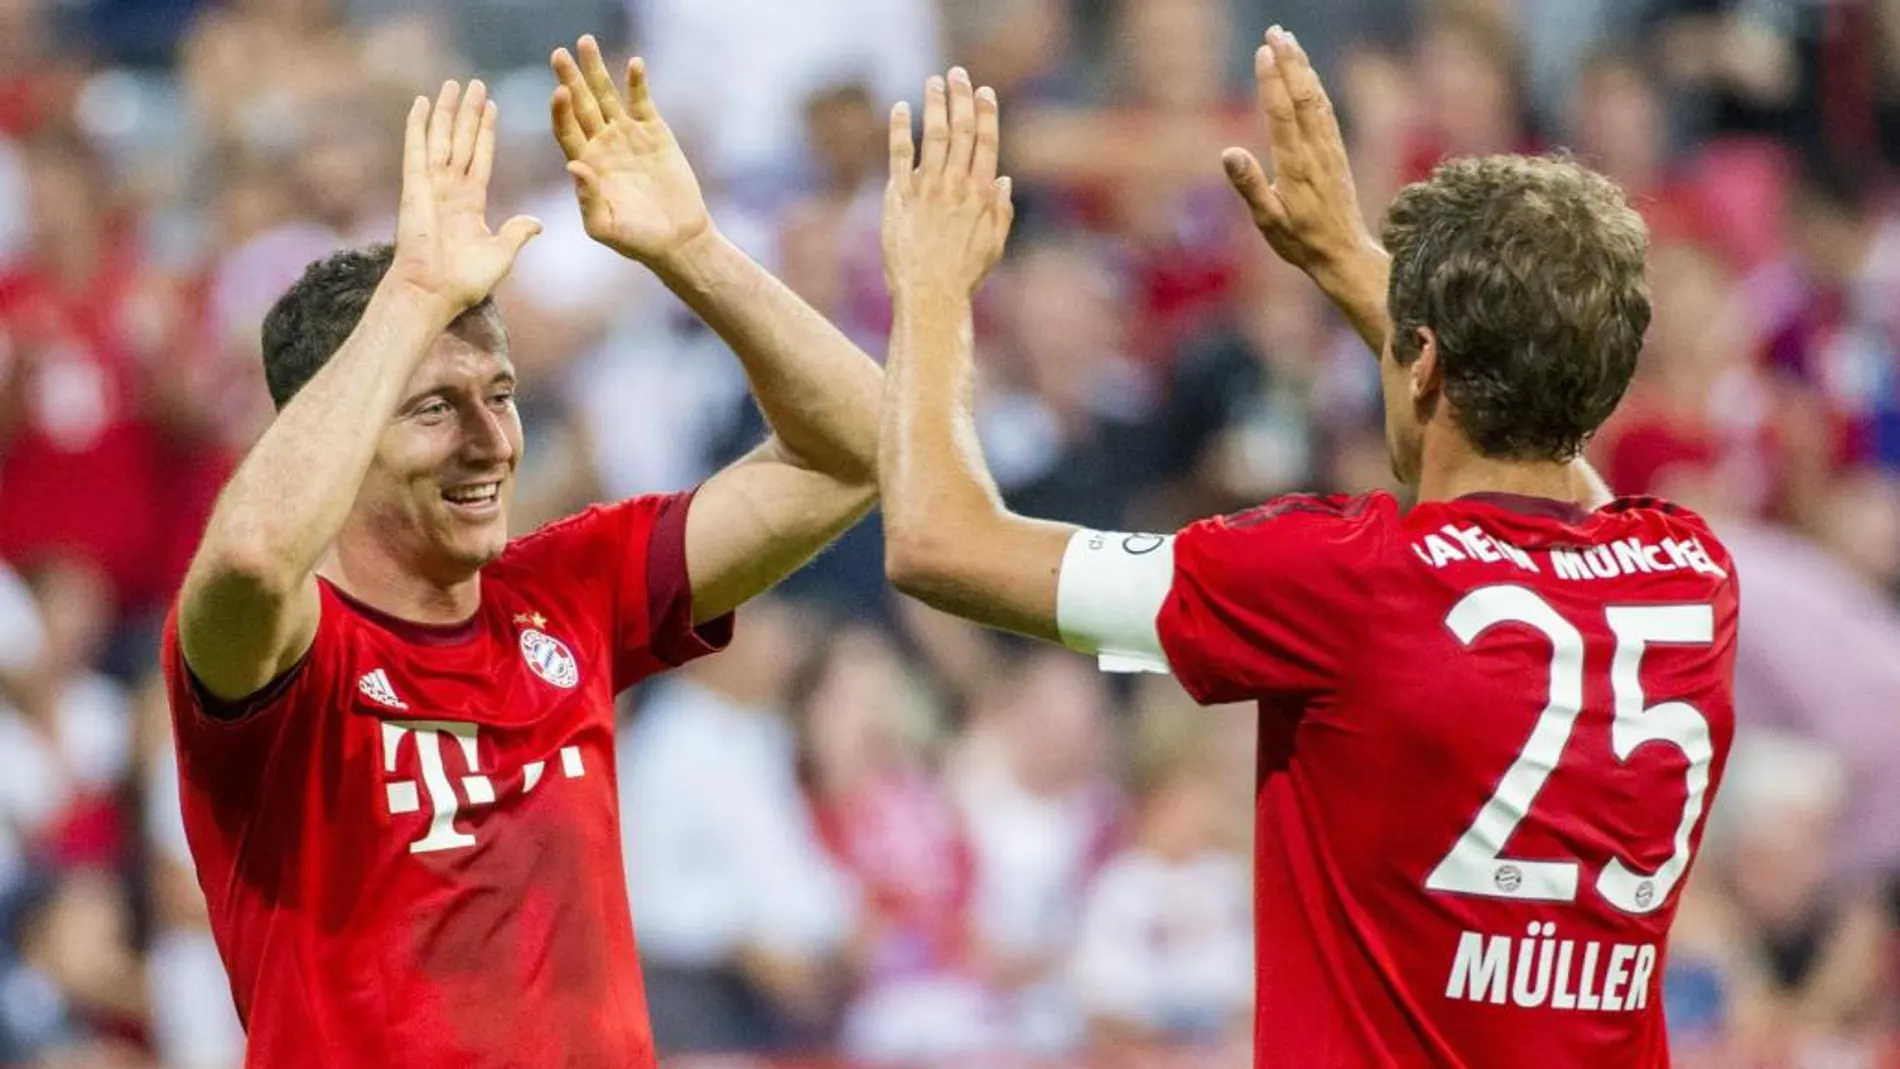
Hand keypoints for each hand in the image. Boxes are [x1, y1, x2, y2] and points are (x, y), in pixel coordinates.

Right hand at [388, 80, 542, 314]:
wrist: (434, 292)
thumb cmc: (464, 282)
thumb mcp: (501, 254)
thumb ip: (517, 233)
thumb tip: (538, 223)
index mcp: (470, 204)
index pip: (480, 157)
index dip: (486, 132)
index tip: (492, 107)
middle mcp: (449, 190)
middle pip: (462, 141)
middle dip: (469, 113)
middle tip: (475, 84)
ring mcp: (430, 186)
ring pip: (442, 138)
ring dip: (447, 111)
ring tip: (454, 84)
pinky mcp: (414, 187)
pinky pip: (416, 149)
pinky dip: (418, 125)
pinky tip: (422, 102)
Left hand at [550, 35, 712, 266]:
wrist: (677, 239)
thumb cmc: (637, 240)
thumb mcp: (605, 227)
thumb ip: (587, 199)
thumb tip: (573, 166)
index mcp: (585, 164)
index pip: (565, 129)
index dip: (560, 110)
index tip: (559, 92)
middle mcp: (602, 144)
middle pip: (580, 104)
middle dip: (570, 78)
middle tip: (558, 54)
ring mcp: (628, 136)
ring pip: (607, 96)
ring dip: (597, 70)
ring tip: (586, 42)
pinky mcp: (655, 133)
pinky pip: (642, 102)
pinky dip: (638, 84)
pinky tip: (634, 64)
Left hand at [882, 68, 1013, 299]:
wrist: (929, 295)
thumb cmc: (963, 277)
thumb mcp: (993, 247)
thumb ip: (1000, 211)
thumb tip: (1003, 179)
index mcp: (982, 196)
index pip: (986, 144)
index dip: (986, 115)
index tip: (984, 92)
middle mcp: (956, 187)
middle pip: (962, 132)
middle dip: (961, 99)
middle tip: (957, 74)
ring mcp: (927, 190)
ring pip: (934, 136)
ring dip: (935, 105)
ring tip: (934, 81)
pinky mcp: (900, 197)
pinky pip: (899, 155)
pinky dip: (900, 129)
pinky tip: (901, 108)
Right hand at [1222, 28, 1374, 278]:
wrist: (1343, 253)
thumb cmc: (1300, 241)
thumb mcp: (1268, 221)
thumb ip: (1250, 185)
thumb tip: (1228, 152)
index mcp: (1295, 166)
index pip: (1281, 113)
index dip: (1271, 81)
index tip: (1263, 52)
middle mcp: (1315, 151)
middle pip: (1302, 96)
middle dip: (1289, 61)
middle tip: (1275, 31)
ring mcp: (1328, 149)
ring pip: (1315, 99)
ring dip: (1302, 67)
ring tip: (1289, 40)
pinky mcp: (1335, 152)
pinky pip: (1325, 111)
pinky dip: (1314, 86)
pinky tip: (1307, 75)